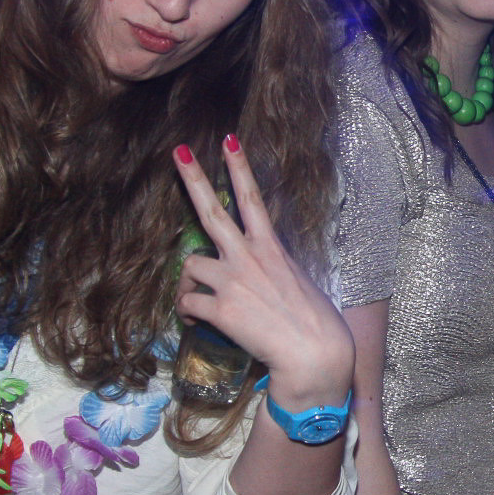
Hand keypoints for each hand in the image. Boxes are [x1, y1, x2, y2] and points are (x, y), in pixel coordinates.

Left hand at [172, 136, 353, 411]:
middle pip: (212, 211)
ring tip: (196, 296)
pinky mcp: (220, 310)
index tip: (228, 140)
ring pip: (190, 264)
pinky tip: (198, 322)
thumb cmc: (315, 321)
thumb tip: (261, 270)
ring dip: (188, 279)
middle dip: (193, 177)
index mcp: (271, 248)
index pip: (252, 199)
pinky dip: (188, 312)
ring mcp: (232, 282)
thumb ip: (273, 268)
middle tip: (178, 151)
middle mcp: (248, 258)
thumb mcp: (298, 281)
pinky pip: (187, 303)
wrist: (314, 354)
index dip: (239, 167)